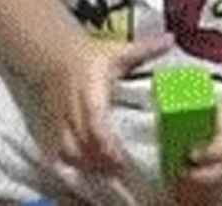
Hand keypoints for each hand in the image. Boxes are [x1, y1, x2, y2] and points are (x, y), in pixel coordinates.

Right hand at [23, 32, 174, 178]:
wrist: (54, 54)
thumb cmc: (90, 57)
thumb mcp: (117, 51)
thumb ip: (145, 49)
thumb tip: (171, 39)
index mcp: (90, 88)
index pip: (94, 120)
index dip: (105, 141)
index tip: (119, 157)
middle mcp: (72, 108)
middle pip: (82, 144)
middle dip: (101, 164)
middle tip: (124, 178)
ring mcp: (58, 123)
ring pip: (69, 154)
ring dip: (88, 170)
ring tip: (111, 182)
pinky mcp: (50, 132)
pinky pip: (57, 159)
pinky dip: (71, 172)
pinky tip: (89, 181)